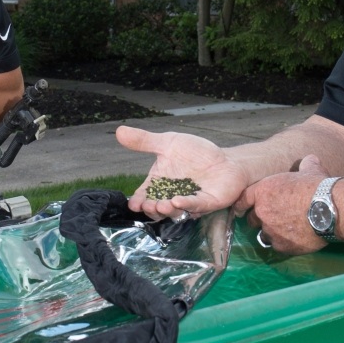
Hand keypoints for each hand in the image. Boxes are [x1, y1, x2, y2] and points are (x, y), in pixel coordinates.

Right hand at [115, 126, 250, 217]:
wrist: (224, 159)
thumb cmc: (196, 153)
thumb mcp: (168, 143)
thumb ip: (144, 141)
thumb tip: (119, 131)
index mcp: (161, 184)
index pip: (145, 195)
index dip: (138, 201)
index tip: (133, 204)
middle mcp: (172, 196)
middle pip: (158, 208)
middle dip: (152, 208)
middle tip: (147, 205)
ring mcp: (189, 202)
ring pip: (175, 211)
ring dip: (167, 210)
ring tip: (162, 205)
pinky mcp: (207, 202)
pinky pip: (196, 206)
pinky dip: (187, 204)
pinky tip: (178, 201)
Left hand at [237, 154, 328, 255]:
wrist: (329, 208)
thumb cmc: (317, 187)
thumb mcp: (310, 170)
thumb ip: (305, 165)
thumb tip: (310, 160)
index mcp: (263, 191)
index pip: (242, 200)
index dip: (243, 205)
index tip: (243, 209)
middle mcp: (262, 212)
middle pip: (252, 219)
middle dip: (259, 219)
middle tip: (272, 218)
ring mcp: (271, 230)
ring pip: (264, 234)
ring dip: (271, 232)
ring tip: (285, 229)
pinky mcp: (282, 245)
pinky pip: (278, 246)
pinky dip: (284, 243)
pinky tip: (294, 239)